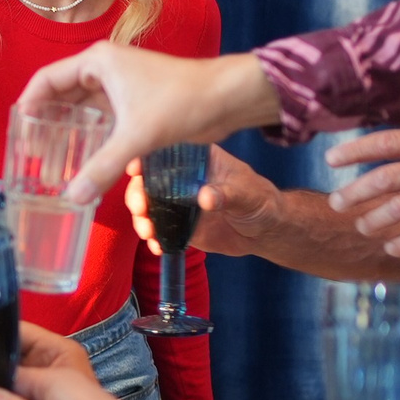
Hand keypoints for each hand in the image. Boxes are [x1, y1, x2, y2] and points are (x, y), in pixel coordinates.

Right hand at [14, 47, 281, 205]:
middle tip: (31, 152)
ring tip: (52, 159)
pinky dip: (91, 136)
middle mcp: (105, 68)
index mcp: (98, 62)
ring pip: (83, 108)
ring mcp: (121, 84)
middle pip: (61, 94)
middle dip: (45, 122)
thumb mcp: (136, 136)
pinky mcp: (136, 101)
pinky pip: (102, 117)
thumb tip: (72, 198)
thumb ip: (101, 167)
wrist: (226, 98)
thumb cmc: (182, 101)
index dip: (28, 105)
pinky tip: (84, 159)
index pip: (46, 80)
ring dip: (68, 130)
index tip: (17, 132)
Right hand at [125, 145, 278, 256]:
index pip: (167, 152)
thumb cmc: (261, 202)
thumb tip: (204, 196)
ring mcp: (178, 201)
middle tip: (140, 209)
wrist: (264, 232)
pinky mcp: (179, 224)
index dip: (146, 158)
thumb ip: (228, 194)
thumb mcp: (249, 195)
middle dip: (137, 193)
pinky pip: (159, 229)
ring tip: (148, 232)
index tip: (134, 170)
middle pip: (149, 180)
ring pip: (148, 205)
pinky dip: (154, 238)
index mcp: (199, 159)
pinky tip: (158, 247)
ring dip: (142, 218)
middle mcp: (183, 177)